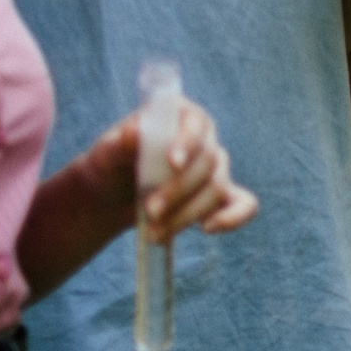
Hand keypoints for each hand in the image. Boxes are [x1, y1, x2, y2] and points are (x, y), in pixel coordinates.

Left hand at [77, 97, 257, 245]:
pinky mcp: (221, 196)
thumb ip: (119, 143)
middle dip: (179, 191)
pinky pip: (244, 204)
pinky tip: (208, 228)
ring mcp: (215, 168)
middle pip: (208, 162)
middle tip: (150, 213)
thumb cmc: (110, 165)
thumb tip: (136, 132)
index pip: (195, 124)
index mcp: (181, 116)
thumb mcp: (105, 153)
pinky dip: (234, 217)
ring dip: (187, 213)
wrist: (112, 195)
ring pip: (217, 188)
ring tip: (154, 233)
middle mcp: (205, 139)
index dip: (187, 143)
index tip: (172, 164)